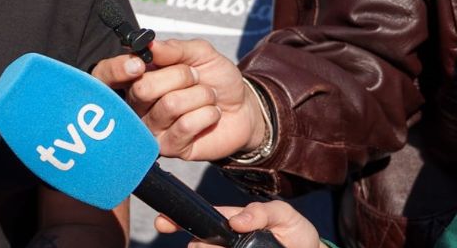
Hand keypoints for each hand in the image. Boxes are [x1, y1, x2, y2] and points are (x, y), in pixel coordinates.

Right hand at [91, 39, 264, 160]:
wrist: (243, 108)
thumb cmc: (215, 79)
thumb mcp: (200, 53)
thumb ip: (174, 48)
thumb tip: (150, 44)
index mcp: (135, 77)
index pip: (106, 74)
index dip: (118, 68)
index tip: (140, 64)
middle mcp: (136, 104)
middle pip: (142, 88)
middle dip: (180, 76)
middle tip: (195, 77)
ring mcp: (150, 128)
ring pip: (169, 105)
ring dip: (200, 95)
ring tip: (207, 97)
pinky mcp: (168, 148)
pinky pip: (186, 125)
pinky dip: (208, 114)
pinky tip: (210, 115)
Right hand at [155, 201, 321, 247]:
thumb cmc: (294, 232)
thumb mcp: (283, 214)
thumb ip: (261, 212)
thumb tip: (235, 221)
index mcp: (230, 222)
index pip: (199, 219)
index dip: (175, 219)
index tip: (163, 223)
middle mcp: (224, 242)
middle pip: (198, 244)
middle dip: (200, 246)